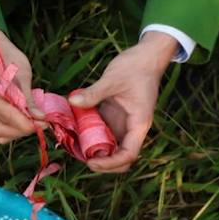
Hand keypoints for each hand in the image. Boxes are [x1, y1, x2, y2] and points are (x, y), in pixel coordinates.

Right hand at [0, 28, 44, 142]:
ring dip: (17, 132)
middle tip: (41, 125)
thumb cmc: (4, 54)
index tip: (44, 122)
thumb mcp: (20, 72)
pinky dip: (10, 129)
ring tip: (33, 121)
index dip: (25, 121)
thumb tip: (40, 118)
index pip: (4, 112)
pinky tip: (22, 120)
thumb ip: (27, 98)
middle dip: (22, 130)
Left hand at [67, 32, 179, 172]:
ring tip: (73, 146)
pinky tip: (74, 129)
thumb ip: (94, 93)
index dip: (111, 163)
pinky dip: (90, 133)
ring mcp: (123, 122)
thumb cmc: (136, 66)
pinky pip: (102, 130)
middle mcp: (132, 127)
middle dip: (102, 161)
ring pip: (110, 145)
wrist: (146, 55)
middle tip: (79, 157)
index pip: (129, 153)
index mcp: (138, 123)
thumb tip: (72, 102)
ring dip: (94, 149)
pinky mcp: (115, 114)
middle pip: (120, 156)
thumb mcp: (113, 78)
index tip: (91, 163)